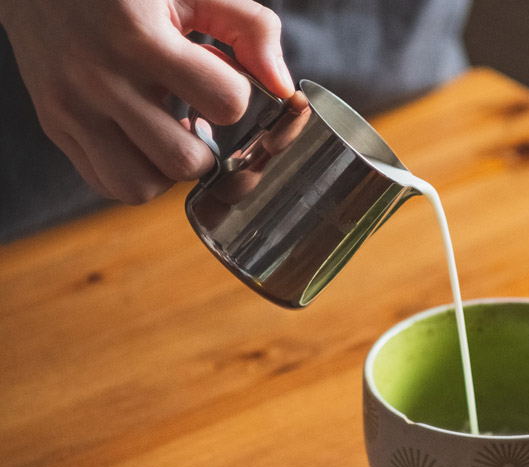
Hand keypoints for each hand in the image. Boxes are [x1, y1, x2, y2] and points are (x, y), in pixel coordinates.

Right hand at [0, 0, 293, 203]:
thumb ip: (249, 29)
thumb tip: (283, 87)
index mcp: (141, 39)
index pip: (226, 103)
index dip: (237, 95)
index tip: (224, 79)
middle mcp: (101, 80)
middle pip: (185, 162)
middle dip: (208, 148)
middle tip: (199, 117)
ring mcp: (72, 108)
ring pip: (141, 186)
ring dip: (169, 170)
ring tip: (169, 134)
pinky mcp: (56, 125)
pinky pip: (107, 183)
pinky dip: (136, 174)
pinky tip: (142, 140)